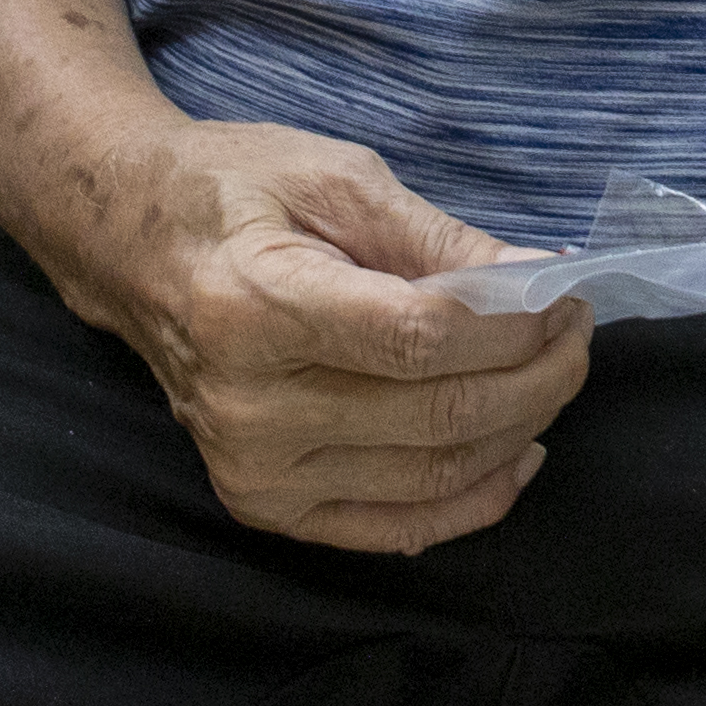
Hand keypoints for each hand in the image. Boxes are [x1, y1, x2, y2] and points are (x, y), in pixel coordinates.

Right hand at [40, 119, 591, 550]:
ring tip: (554, 372)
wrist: (128, 244)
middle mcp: (249, 407)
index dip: (513, 324)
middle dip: (536, 375)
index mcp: (257, 309)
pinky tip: (517, 452)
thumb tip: (540, 277)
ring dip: (519, 428)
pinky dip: (472, 499)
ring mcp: (252, 469)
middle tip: (577, 328)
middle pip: (436, 416)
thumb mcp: (337, 178)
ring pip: (430, 476)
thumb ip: (438, 238)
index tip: (565, 292)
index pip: (421, 341)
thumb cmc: (234, 191)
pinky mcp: (263, 506)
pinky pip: (392, 527)